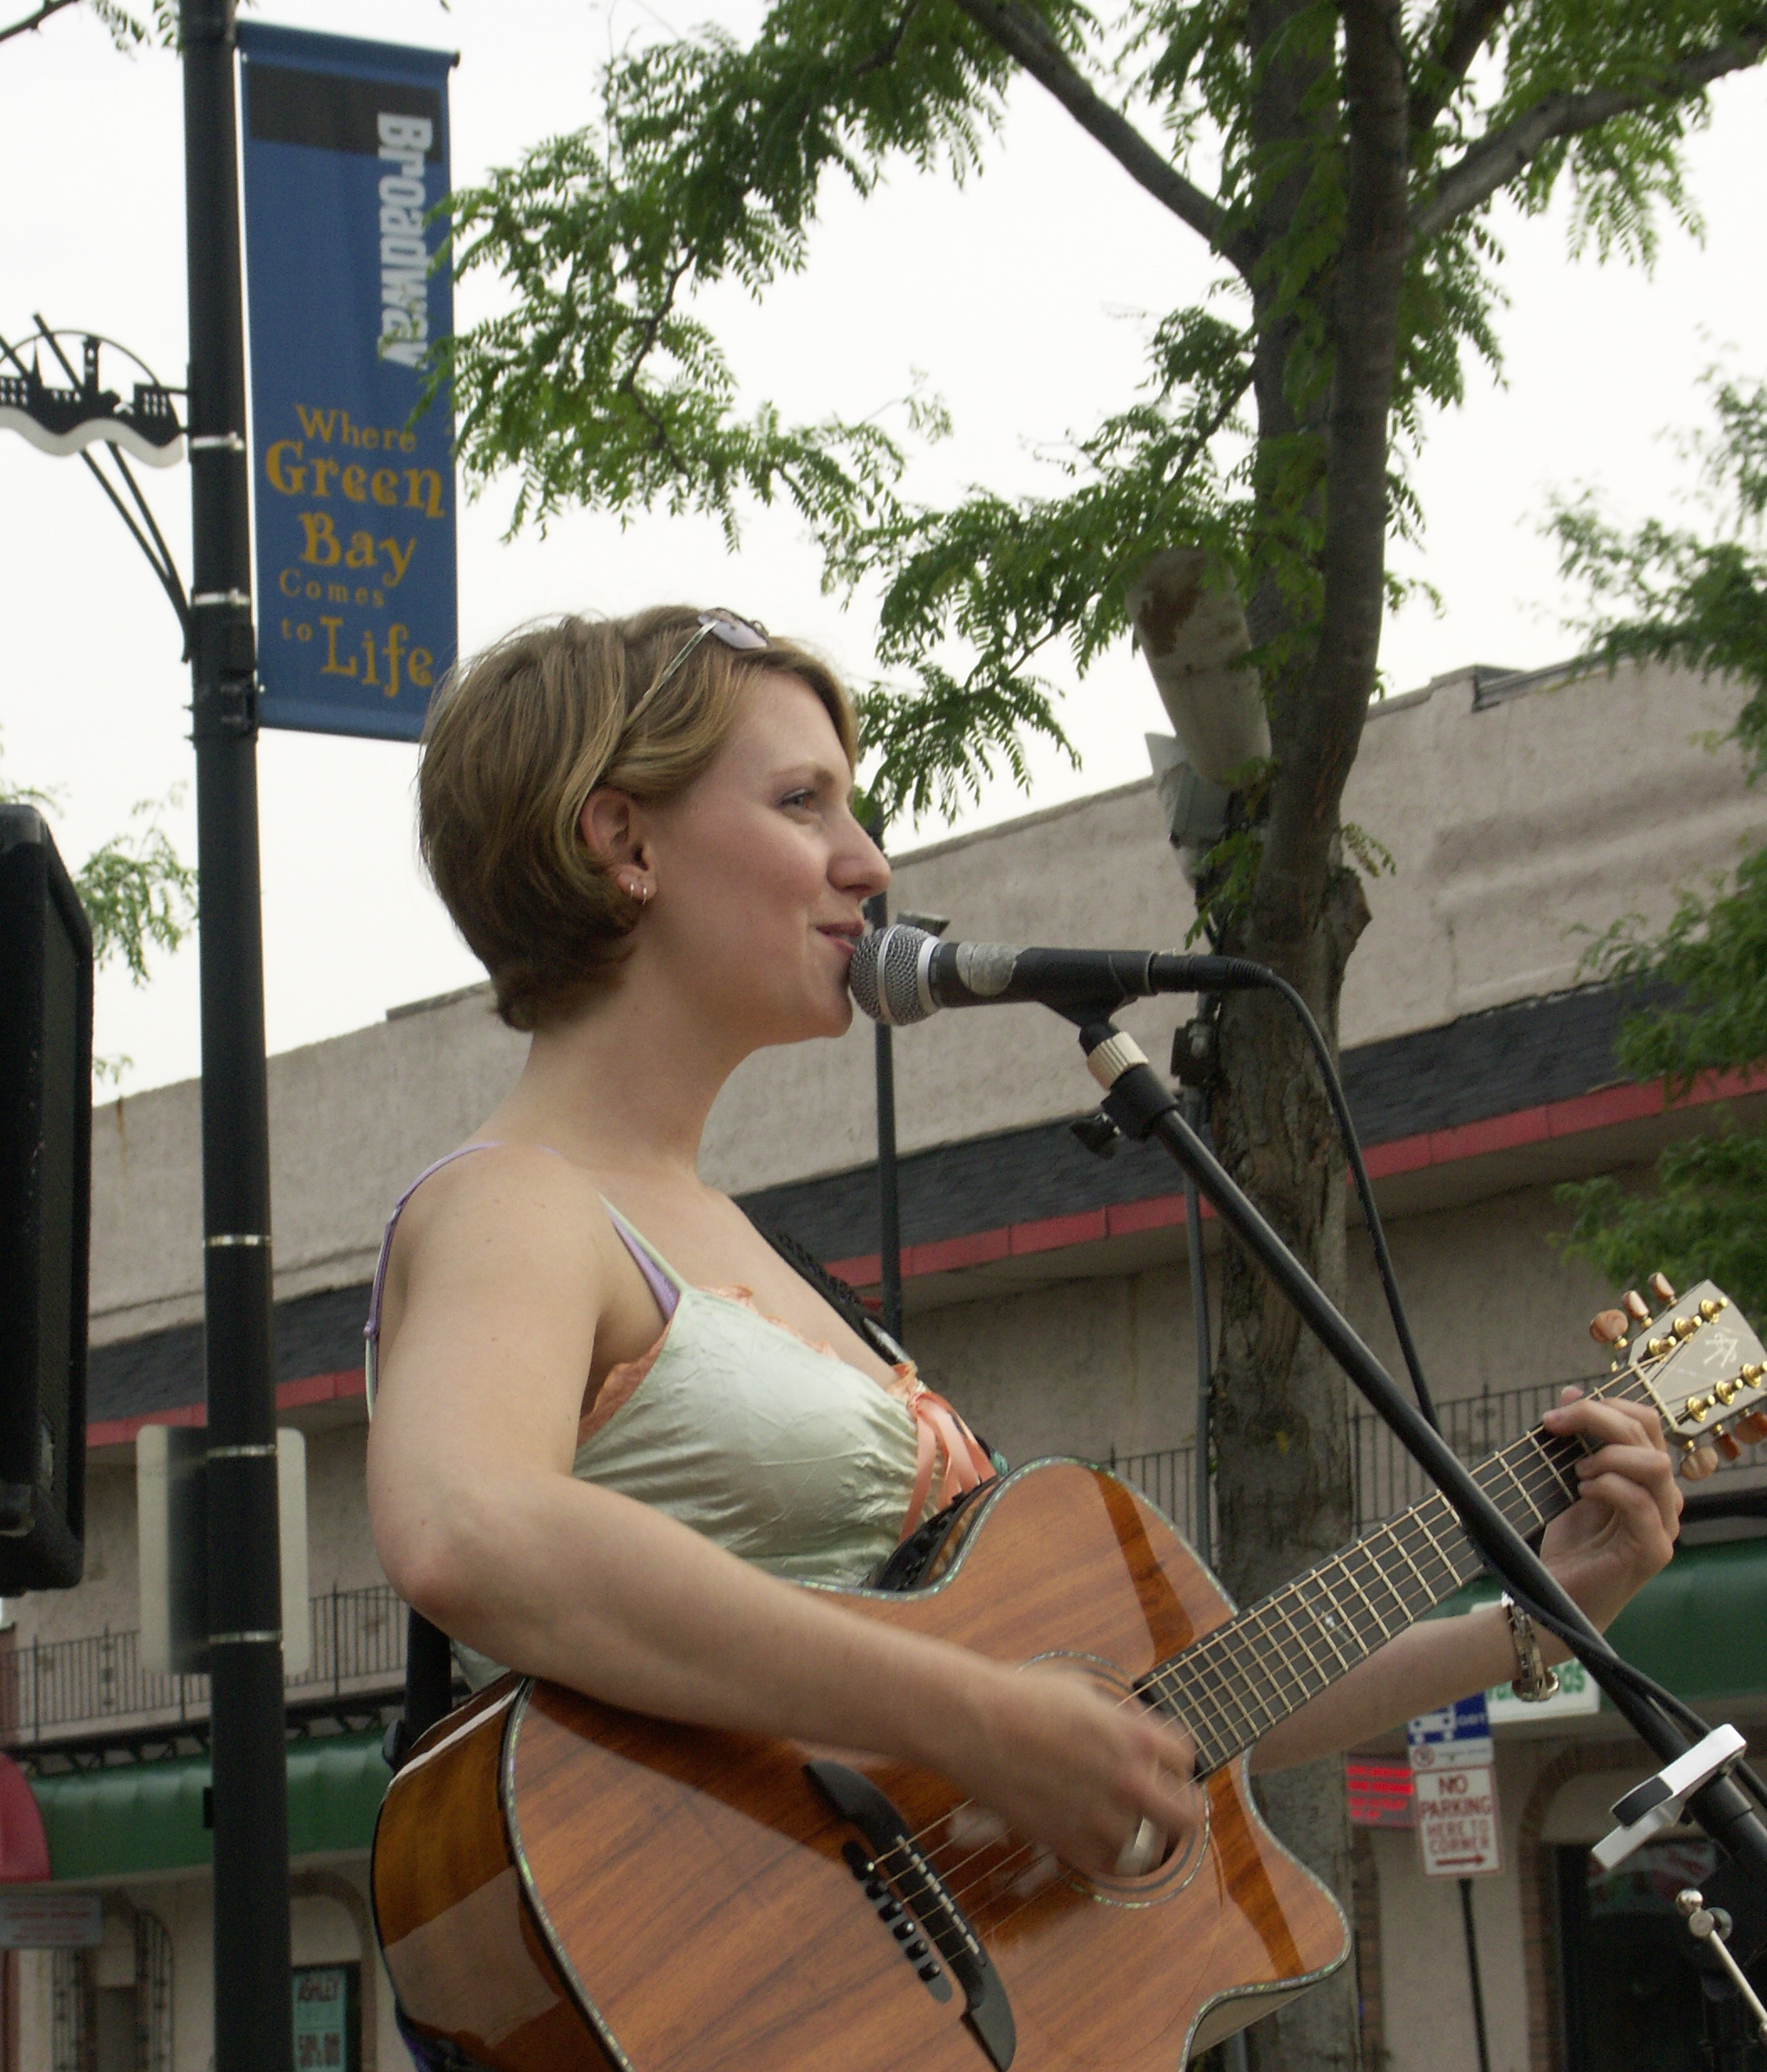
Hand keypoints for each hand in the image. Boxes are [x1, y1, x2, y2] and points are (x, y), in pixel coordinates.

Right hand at [942, 1661, 1198, 1878]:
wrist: (974, 1723)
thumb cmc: (1019, 1697)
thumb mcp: (1081, 1690)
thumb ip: (1114, 1716)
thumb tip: (1125, 1727)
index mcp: (1133, 1734)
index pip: (1185, 1758)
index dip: (1175, 1763)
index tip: (1165, 1768)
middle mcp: (1127, 1778)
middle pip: (1187, 1814)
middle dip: (1181, 1810)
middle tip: (1168, 1810)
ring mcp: (1100, 1815)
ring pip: (1150, 1847)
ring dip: (1141, 1836)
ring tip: (1128, 1828)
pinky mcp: (1069, 1842)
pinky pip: (1111, 1867)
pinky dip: (1112, 1858)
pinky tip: (1102, 1844)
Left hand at [1537, 1387, 1681, 1630]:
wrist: (1552, 1597)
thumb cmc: (1565, 1544)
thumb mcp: (1564, 1483)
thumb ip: (1573, 1442)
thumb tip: (1571, 1392)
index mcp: (1646, 1478)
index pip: (1645, 1423)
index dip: (1604, 1407)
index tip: (1557, 1412)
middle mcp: (1663, 1499)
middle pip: (1648, 1436)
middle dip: (1597, 1420)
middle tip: (1554, 1425)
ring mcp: (1663, 1526)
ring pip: (1655, 1466)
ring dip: (1608, 1456)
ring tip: (1576, 1471)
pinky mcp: (1653, 1551)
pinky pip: (1641, 1504)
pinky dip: (1609, 1487)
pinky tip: (1582, 1492)